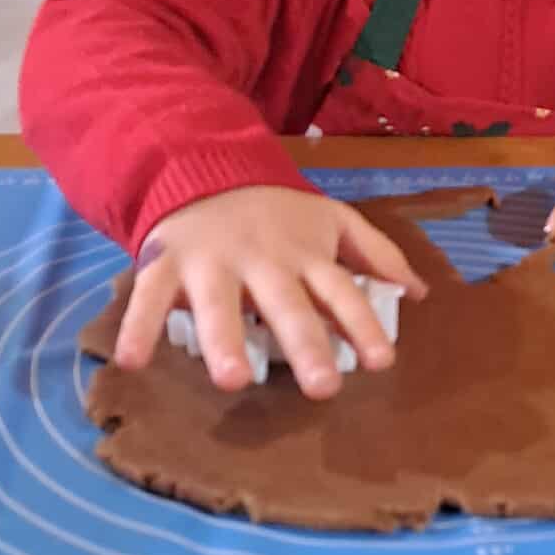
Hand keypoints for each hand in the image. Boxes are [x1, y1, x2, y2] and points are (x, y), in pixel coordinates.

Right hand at [114, 185, 427, 400]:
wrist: (202, 166)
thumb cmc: (274, 211)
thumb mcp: (330, 219)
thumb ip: (375, 253)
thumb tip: (421, 291)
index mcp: (304, 253)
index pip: (341, 291)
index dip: (361, 324)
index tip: (381, 361)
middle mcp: (262, 260)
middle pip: (287, 304)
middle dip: (306, 344)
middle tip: (323, 387)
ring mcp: (212, 262)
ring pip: (219, 303)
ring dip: (226, 340)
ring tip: (234, 381)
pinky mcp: (166, 263)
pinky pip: (149, 296)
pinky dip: (137, 326)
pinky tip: (133, 362)